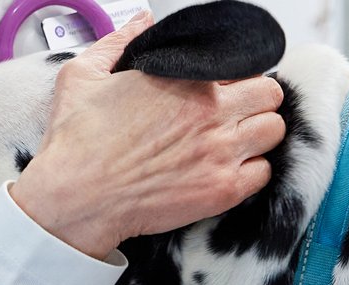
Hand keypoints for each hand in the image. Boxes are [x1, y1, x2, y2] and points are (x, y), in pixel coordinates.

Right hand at [10, 12, 285, 257]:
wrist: (75, 198)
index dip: (234, 76)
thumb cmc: (77, 142)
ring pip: (274, 131)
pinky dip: (251, 170)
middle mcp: (210, 112)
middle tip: (236, 112)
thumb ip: (120, 41)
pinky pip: (264, 173)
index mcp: (183, 79)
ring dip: (259, 133)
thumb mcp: (84, 75)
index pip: (241, 64)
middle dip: (256, 100)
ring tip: (235, 140)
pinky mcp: (222, 190)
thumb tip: (141, 22)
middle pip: (269, 94)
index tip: (224, 86)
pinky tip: (227, 170)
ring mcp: (220, 152)